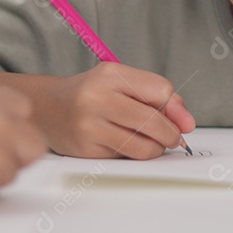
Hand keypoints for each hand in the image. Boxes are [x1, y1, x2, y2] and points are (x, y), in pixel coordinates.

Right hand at [35, 62, 194, 158]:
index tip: (181, 120)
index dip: (176, 108)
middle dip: (171, 134)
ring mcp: (89, 125)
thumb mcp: (122, 81)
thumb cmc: (92, 92)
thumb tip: (186, 121)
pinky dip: (136, 155)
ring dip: (157, 149)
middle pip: (152, 121)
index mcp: (111, 74)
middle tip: (174, 137)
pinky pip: (124, 157)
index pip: (160, 90)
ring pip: (141, 146)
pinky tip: (130, 145)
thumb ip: (156, 95)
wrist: (46, 108)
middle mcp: (98, 98)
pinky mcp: (85, 149)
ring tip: (154, 143)